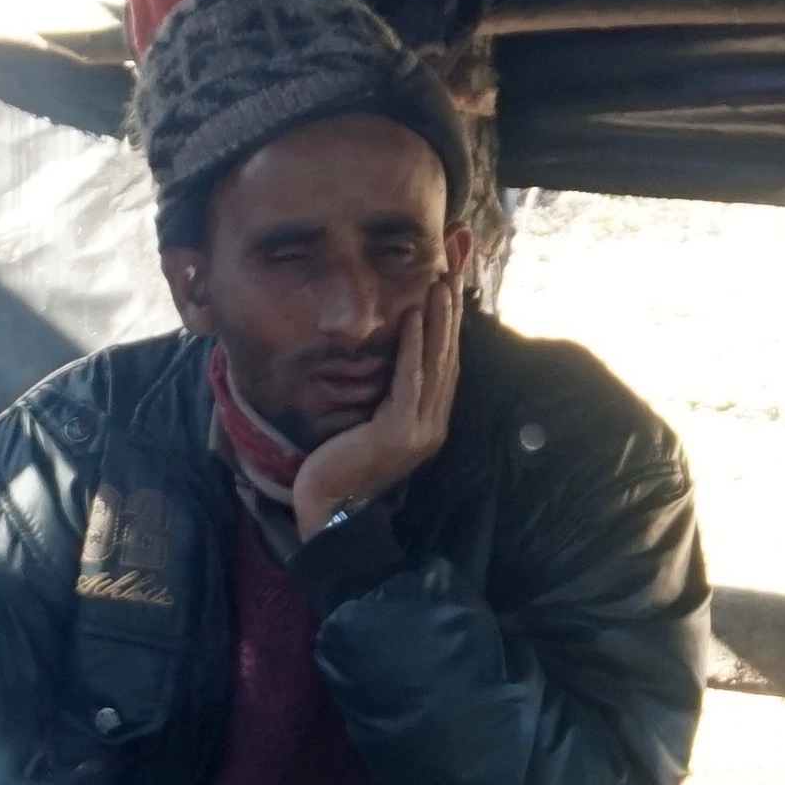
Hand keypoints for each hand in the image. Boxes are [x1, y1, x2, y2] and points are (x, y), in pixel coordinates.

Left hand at [281, 271, 462, 530]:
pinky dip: (413, 345)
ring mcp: (420, 429)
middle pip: (447, 358)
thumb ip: (388, 400)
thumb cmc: (342, 468)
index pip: (444, 365)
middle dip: (451, 314)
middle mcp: (433, 424)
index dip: (450, 326)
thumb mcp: (372, 426)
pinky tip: (415, 316)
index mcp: (429, 422)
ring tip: (440, 284)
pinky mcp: (399, 431)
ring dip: (439, 321)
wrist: (331, 512)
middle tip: (453, 272)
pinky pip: (410, 379)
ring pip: (434, 364)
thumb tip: (389, 366)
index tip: (451, 288)